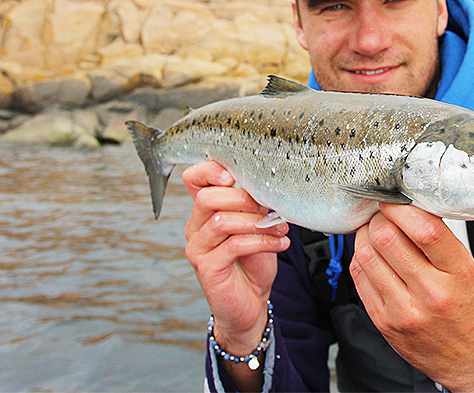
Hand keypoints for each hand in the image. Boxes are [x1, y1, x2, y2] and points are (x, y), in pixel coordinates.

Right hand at [182, 161, 289, 358]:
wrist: (250, 303)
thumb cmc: (253, 262)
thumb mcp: (256, 226)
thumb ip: (254, 206)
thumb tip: (268, 186)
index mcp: (205, 211)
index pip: (194, 179)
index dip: (211, 170)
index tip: (235, 176)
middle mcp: (196, 226)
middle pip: (208, 197)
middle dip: (243, 198)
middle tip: (267, 207)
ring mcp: (198, 248)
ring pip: (221, 220)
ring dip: (256, 222)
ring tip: (279, 227)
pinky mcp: (207, 267)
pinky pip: (233, 245)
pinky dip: (261, 241)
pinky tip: (279, 243)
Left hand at [350, 204, 473, 391]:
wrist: (464, 357)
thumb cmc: (462, 306)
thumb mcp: (465, 267)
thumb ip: (438, 237)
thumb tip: (406, 204)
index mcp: (457, 272)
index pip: (425, 229)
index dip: (401, 208)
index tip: (394, 200)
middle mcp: (431, 292)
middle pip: (387, 237)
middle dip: (380, 219)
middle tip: (384, 217)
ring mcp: (403, 309)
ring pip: (366, 254)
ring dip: (366, 236)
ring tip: (376, 234)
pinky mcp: (382, 321)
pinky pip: (358, 276)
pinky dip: (361, 258)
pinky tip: (373, 257)